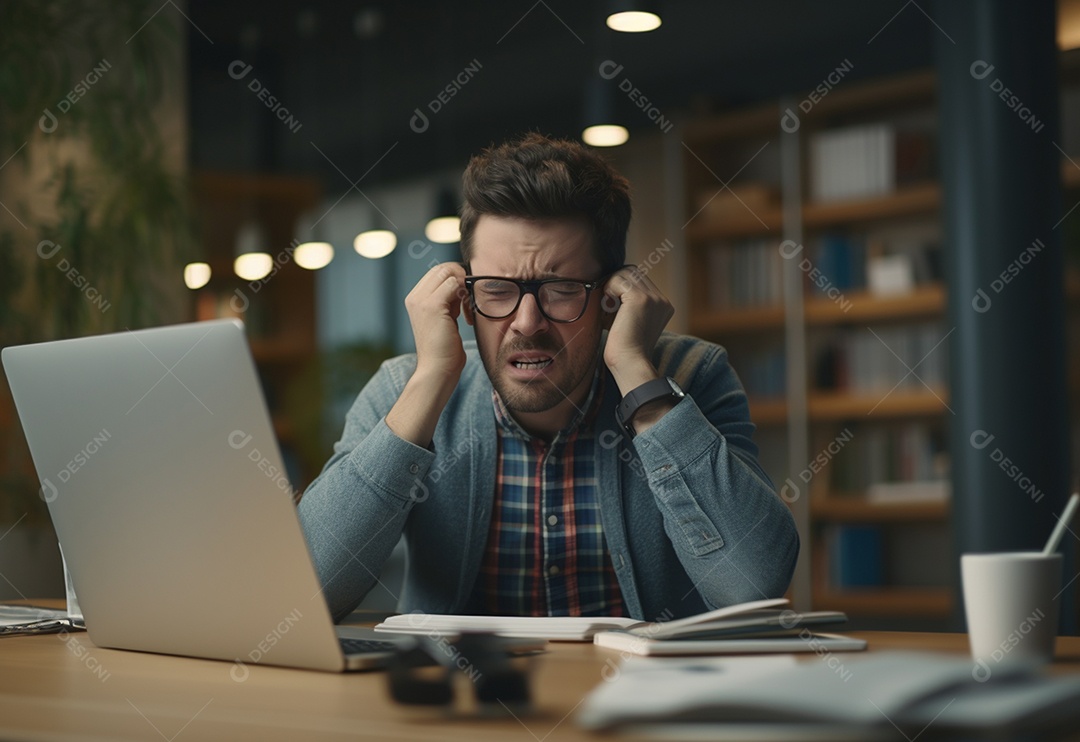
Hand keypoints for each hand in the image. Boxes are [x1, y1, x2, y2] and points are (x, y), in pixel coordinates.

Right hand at [387, 263, 467, 445]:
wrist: (438, 371)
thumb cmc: (445, 350)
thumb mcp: (446, 319)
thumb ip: (449, 300)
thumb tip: (462, 283)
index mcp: (415, 299)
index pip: (438, 272)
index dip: (456, 279)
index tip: (467, 299)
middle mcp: (414, 297)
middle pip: (443, 268)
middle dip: (462, 280)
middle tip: (471, 303)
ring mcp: (421, 300)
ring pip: (449, 273)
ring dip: (465, 288)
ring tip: (468, 312)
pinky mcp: (432, 306)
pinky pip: (454, 284)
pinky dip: (466, 297)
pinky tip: (468, 317)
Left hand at [602, 266, 673, 393]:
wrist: (629, 364)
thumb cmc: (623, 348)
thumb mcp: (629, 321)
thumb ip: (626, 304)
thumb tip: (608, 285)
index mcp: (663, 305)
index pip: (639, 279)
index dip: (620, 287)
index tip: (611, 307)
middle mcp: (662, 300)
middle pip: (633, 272)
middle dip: (616, 284)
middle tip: (607, 305)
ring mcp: (653, 298)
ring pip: (625, 273)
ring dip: (611, 287)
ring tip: (608, 308)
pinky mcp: (641, 299)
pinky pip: (618, 280)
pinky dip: (608, 290)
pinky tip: (607, 308)